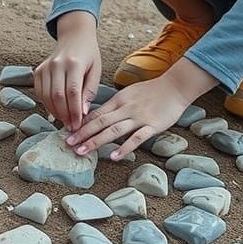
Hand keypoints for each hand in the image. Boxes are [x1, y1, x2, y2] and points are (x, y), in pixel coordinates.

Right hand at [34, 12, 100, 131]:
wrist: (75, 36)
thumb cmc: (89, 54)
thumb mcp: (96, 70)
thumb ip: (89, 91)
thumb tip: (83, 112)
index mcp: (74, 63)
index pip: (73, 92)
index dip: (74, 111)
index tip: (78, 125)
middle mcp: (57, 64)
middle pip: (57, 95)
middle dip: (64, 115)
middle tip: (71, 127)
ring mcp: (45, 66)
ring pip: (46, 96)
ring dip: (55, 112)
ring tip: (65, 121)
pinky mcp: (39, 70)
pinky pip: (39, 92)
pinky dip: (46, 104)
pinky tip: (55, 111)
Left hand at [64, 75, 192, 160]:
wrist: (175, 86)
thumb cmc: (152, 91)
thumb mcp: (129, 94)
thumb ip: (115, 106)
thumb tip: (98, 118)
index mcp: (119, 100)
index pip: (96, 113)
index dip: (81, 124)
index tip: (68, 133)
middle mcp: (125, 108)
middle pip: (100, 122)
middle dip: (83, 134)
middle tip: (68, 144)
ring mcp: (138, 117)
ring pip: (114, 130)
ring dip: (96, 141)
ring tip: (82, 151)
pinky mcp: (152, 126)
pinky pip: (137, 138)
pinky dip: (125, 148)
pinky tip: (114, 157)